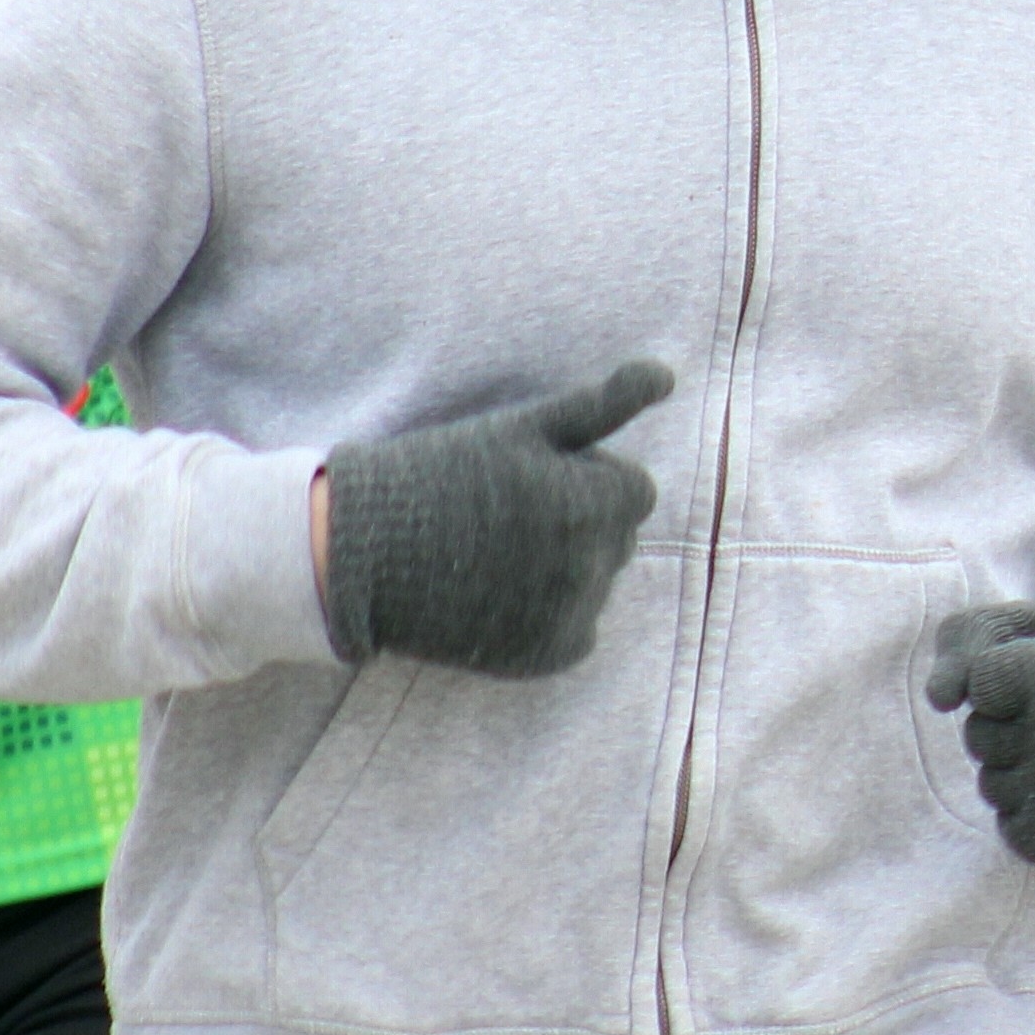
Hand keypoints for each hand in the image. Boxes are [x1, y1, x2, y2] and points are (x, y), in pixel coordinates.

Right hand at [319, 360, 671, 676]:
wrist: (365, 551)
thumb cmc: (445, 474)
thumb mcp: (524, 427)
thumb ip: (605, 403)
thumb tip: (669, 376)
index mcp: (593, 504)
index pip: (635, 491)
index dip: (585, 479)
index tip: (530, 480)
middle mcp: (590, 565)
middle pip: (620, 538)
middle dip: (582, 521)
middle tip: (509, 515)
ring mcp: (568, 616)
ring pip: (599, 583)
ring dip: (568, 568)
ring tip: (498, 553)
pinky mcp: (543, 657)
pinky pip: (578, 631)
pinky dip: (551, 616)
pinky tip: (501, 594)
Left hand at [926, 603, 1034, 870]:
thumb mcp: (1032, 629)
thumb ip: (966, 639)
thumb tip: (939, 698)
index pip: (981, 683)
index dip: (996, 678)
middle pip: (980, 737)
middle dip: (1001, 724)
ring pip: (994, 788)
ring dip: (1014, 771)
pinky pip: (1016, 834)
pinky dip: (1029, 815)